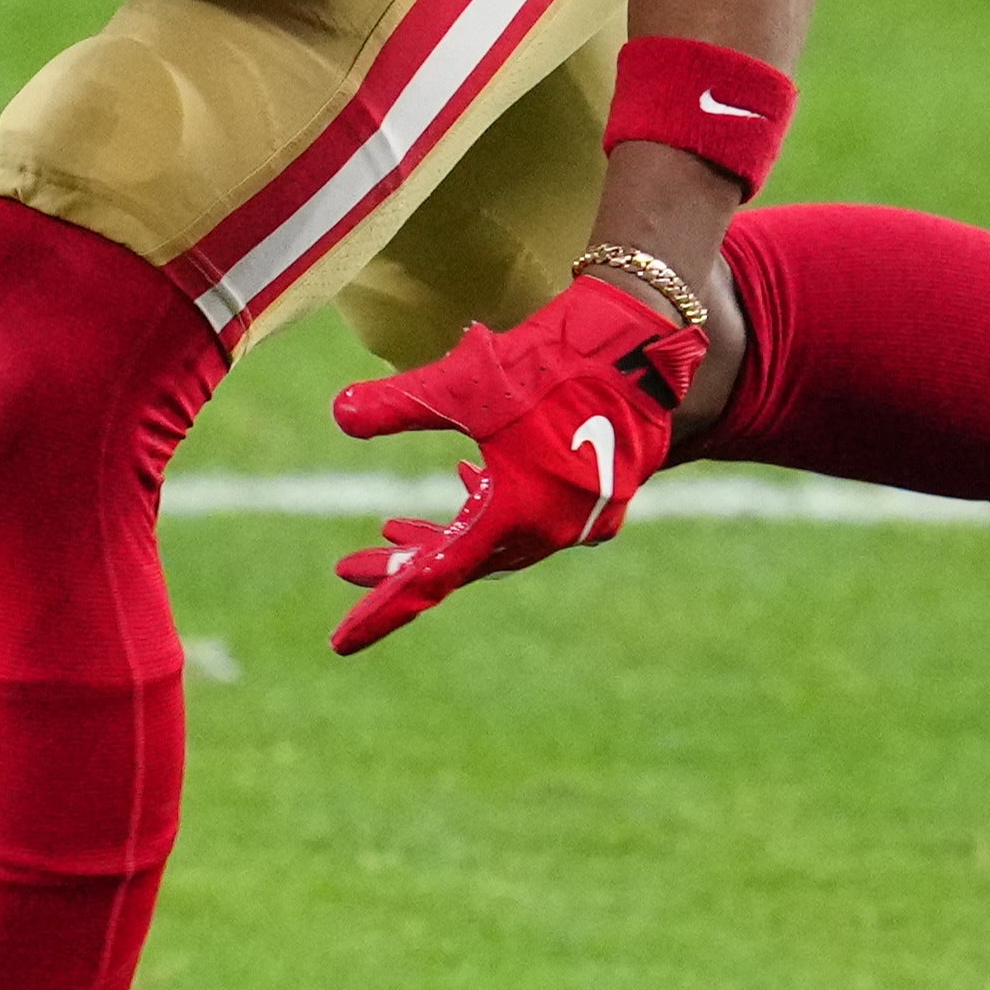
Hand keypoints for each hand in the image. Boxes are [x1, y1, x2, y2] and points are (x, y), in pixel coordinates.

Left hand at [325, 275, 702, 653]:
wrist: (648, 347)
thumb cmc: (555, 364)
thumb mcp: (464, 382)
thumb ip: (401, 404)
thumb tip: (340, 413)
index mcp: (518, 518)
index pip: (436, 576)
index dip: (385, 605)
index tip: (344, 642)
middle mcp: (551, 530)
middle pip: (465, 561)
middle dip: (406, 563)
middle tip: (349, 566)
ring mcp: (580, 517)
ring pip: (497, 540)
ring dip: (446, 534)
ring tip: (392, 529)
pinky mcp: (596, 494)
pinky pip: (530, 518)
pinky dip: (490, 507)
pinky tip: (469, 477)